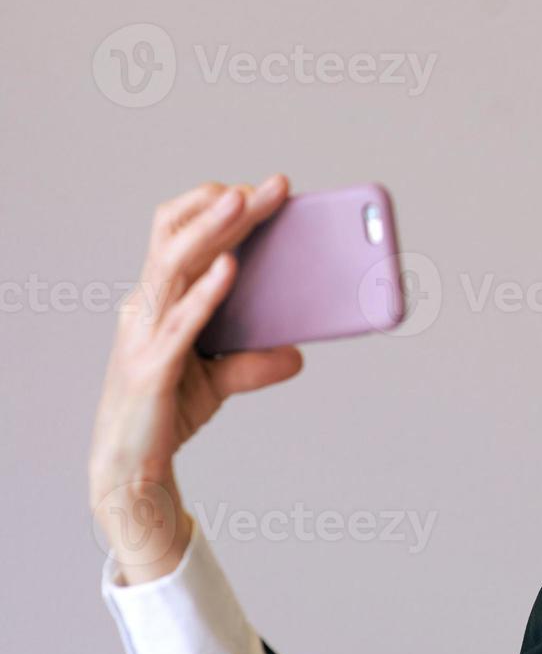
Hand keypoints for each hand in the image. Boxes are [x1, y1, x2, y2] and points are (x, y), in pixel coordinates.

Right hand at [89, 176, 303, 582]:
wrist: (130, 468)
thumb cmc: (165, 410)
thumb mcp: (220, 381)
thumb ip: (256, 362)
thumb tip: (299, 353)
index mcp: (158, 300)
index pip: (180, 234)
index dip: (216, 207)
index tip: (263, 189)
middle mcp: (145, 306)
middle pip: (179, 237)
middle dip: (227, 206)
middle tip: (273, 185)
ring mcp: (145, 334)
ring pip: (174, 265)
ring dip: (212, 229)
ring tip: (246, 200)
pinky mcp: (154, 367)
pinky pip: (182, 322)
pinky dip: (208, 291)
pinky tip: (232, 268)